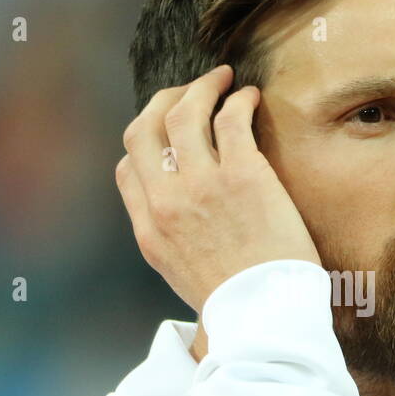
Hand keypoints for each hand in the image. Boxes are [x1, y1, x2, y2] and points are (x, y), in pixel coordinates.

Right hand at [115, 65, 321, 314]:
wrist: (266, 315)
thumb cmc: (236, 302)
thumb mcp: (182, 277)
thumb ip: (169, 238)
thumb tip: (175, 214)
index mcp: (150, 231)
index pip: (128, 169)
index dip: (144, 143)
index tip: (166, 134)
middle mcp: (168, 203)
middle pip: (144, 129)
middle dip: (163, 100)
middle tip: (188, 91)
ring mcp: (203, 186)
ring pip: (184, 112)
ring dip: (202, 87)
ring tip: (223, 80)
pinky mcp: (243, 175)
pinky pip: (231, 118)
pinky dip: (238, 100)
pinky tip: (250, 98)